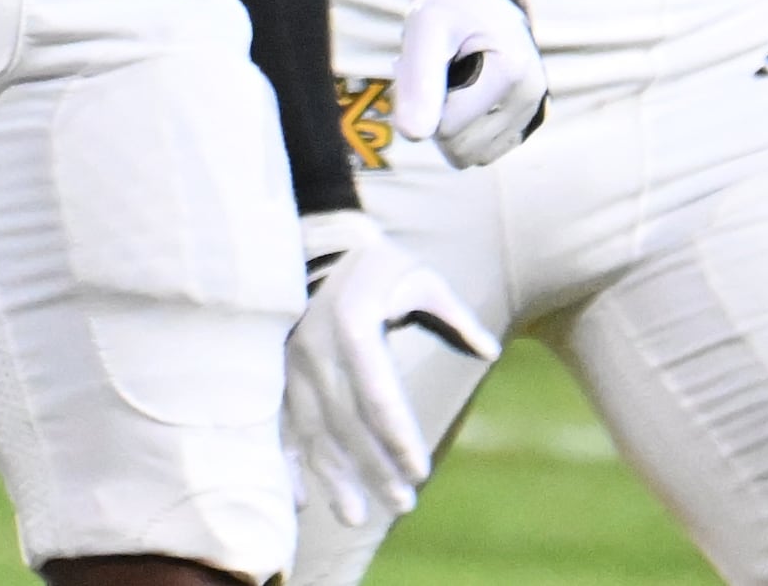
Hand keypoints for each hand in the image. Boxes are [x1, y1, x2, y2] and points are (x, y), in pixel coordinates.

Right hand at [285, 208, 493, 524]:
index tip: (421, 472)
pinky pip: (280, 424)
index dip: (398, 436)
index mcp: (352, 325)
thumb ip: (454, 314)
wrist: (322, 249)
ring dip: (334, 476)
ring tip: (357, 518)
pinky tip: (301, 500)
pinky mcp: (278, 374)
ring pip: (312, 430)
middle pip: (346, 422)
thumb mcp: (421, 277)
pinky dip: (287, 463)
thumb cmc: (383, 268)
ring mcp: (291, 364)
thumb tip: (490, 350)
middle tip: (404, 505)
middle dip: (373, 468)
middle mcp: (315, 349)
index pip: (376, 393)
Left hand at [393, 0, 544, 166]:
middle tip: (436, 66)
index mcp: (512, 74)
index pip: (445, 129)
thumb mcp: (425, 27)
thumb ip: (419, 80)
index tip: (429, 57)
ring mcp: (532, 111)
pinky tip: (463, 88)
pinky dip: (464, 125)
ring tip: (450, 74)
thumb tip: (412, 136)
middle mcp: (531, 98)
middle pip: (458, 147)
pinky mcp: (524, 119)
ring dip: (448, 120)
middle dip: (435, 112)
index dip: (422, 99)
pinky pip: (481, 149)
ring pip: (469, 153)